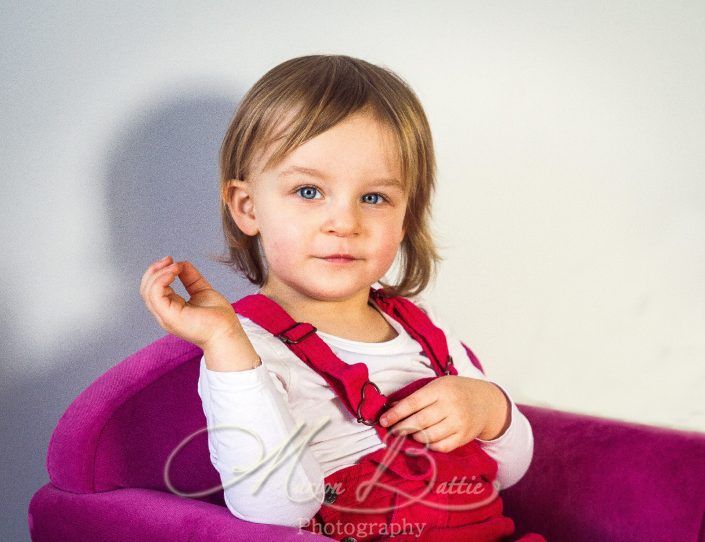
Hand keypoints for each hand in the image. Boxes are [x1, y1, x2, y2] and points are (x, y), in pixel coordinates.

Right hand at [139, 256, 243, 349]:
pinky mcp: (169, 317)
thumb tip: (181, 264)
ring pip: (147, 291)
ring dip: (159, 273)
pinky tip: (174, 273)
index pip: (153, 289)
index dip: (159, 272)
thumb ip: (191, 278)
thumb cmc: (218, 318)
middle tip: (169, 259)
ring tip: (175, 266)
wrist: (227, 331)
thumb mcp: (201, 291)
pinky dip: (161, 280)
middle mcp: (164, 313)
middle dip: (154, 270)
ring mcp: (165, 316)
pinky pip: (155, 295)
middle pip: (146, 289)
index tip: (172, 261)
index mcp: (171, 308)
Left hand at [378, 376, 510, 452]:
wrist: (485, 402)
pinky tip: (423, 441)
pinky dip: (428, 446)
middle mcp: (451, 406)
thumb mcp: (437, 385)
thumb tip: (391, 407)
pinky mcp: (463, 437)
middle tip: (391, 431)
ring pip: (429, 436)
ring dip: (414, 437)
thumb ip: (416, 396)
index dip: (396, 413)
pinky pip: (441, 446)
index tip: (383, 420)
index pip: (413, 403)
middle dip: (401, 428)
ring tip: (407, 434)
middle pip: (419, 422)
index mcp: (441, 389)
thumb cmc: (455, 391)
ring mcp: (459, 423)